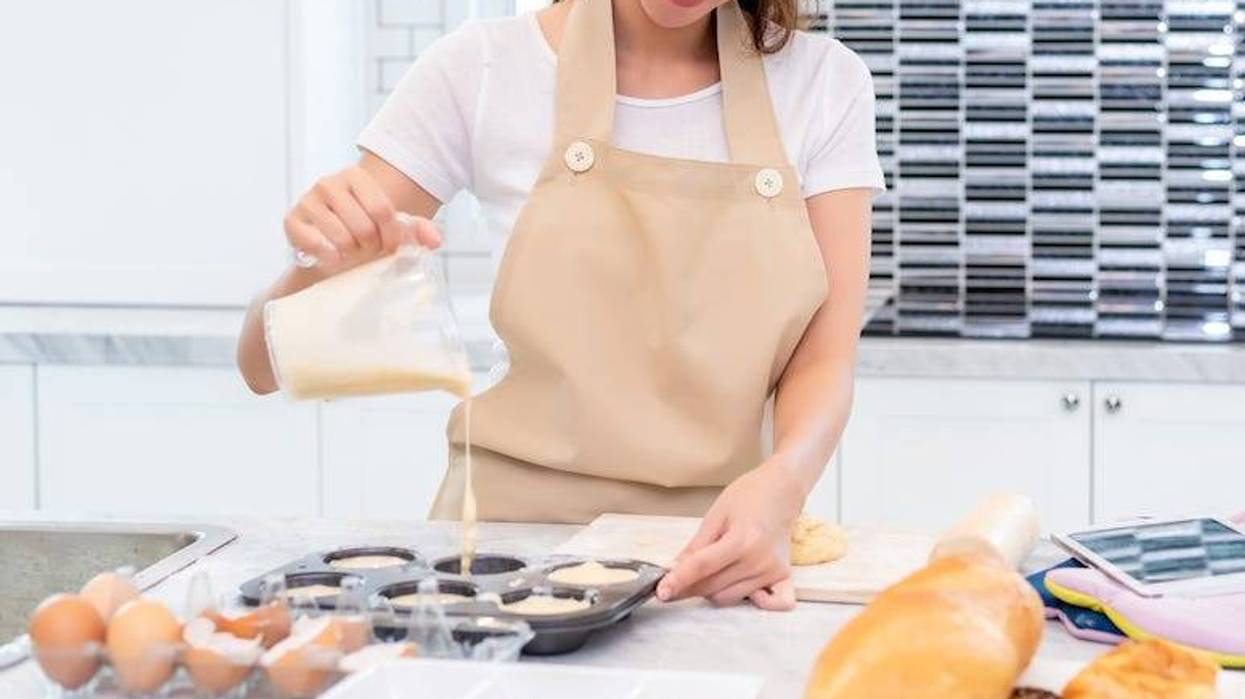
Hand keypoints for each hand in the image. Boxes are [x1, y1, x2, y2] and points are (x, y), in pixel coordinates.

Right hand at [284, 165, 441, 272]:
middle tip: (369, 250)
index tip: (392, 247)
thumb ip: (418, 231)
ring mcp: (308, 200)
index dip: (393, 236)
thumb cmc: (366, 236)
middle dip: (372, 247)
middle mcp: (329, 182)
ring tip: (351, 252)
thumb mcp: (394, 231)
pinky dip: (329, 257)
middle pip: (364, 226)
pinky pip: (315, 243)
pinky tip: (334, 258)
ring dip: (352, 254)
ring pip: (342, 237)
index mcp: (356, 176)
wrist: (331, 254)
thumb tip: (436, 240)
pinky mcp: (292, 220)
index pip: (383, 210)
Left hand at [656, 458, 804, 608]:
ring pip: (729, 598)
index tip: (661, 591)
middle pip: (713, 587)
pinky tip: (738, 587)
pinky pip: (767, 603)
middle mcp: (760, 560)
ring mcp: (773, 571)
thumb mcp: (716, 515)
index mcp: (742, 540)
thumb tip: (674, 570)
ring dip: (711, 591)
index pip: (702, 567)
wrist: (782, 490)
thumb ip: (696, 547)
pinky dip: (751, 602)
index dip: (678, 580)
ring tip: (709, 571)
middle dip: (689, 587)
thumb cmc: (750, 495)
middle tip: (676, 580)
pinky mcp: (782, 576)